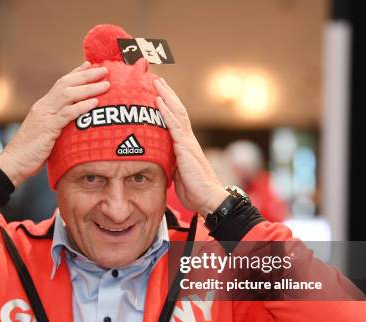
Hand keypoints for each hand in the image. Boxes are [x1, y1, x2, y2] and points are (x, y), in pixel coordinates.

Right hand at [0, 62, 109, 185]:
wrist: (14, 163)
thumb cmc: (31, 153)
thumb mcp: (46, 134)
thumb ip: (58, 125)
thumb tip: (74, 125)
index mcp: (43, 107)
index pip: (61, 84)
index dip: (76, 73)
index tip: (90, 65)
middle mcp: (43, 107)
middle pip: (66, 84)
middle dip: (87, 76)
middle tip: (104, 70)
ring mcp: (45, 116)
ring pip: (68, 95)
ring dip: (89, 88)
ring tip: (106, 84)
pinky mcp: (47, 128)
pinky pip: (67, 114)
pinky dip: (82, 106)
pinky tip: (95, 102)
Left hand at [154, 77, 228, 217]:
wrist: (208, 198)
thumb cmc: (194, 190)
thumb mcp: (178, 173)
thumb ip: (170, 162)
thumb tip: (160, 159)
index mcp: (185, 144)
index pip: (176, 119)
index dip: (168, 105)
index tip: (159, 92)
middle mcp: (187, 139)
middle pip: (177, 110)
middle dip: (167, 94)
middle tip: (157, 79)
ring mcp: (187, 142)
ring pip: (176, 112)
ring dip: (166, 96)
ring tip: (157, 82)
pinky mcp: (185, 148)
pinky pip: (174, 126)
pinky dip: (165, 112)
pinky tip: (158, 101)